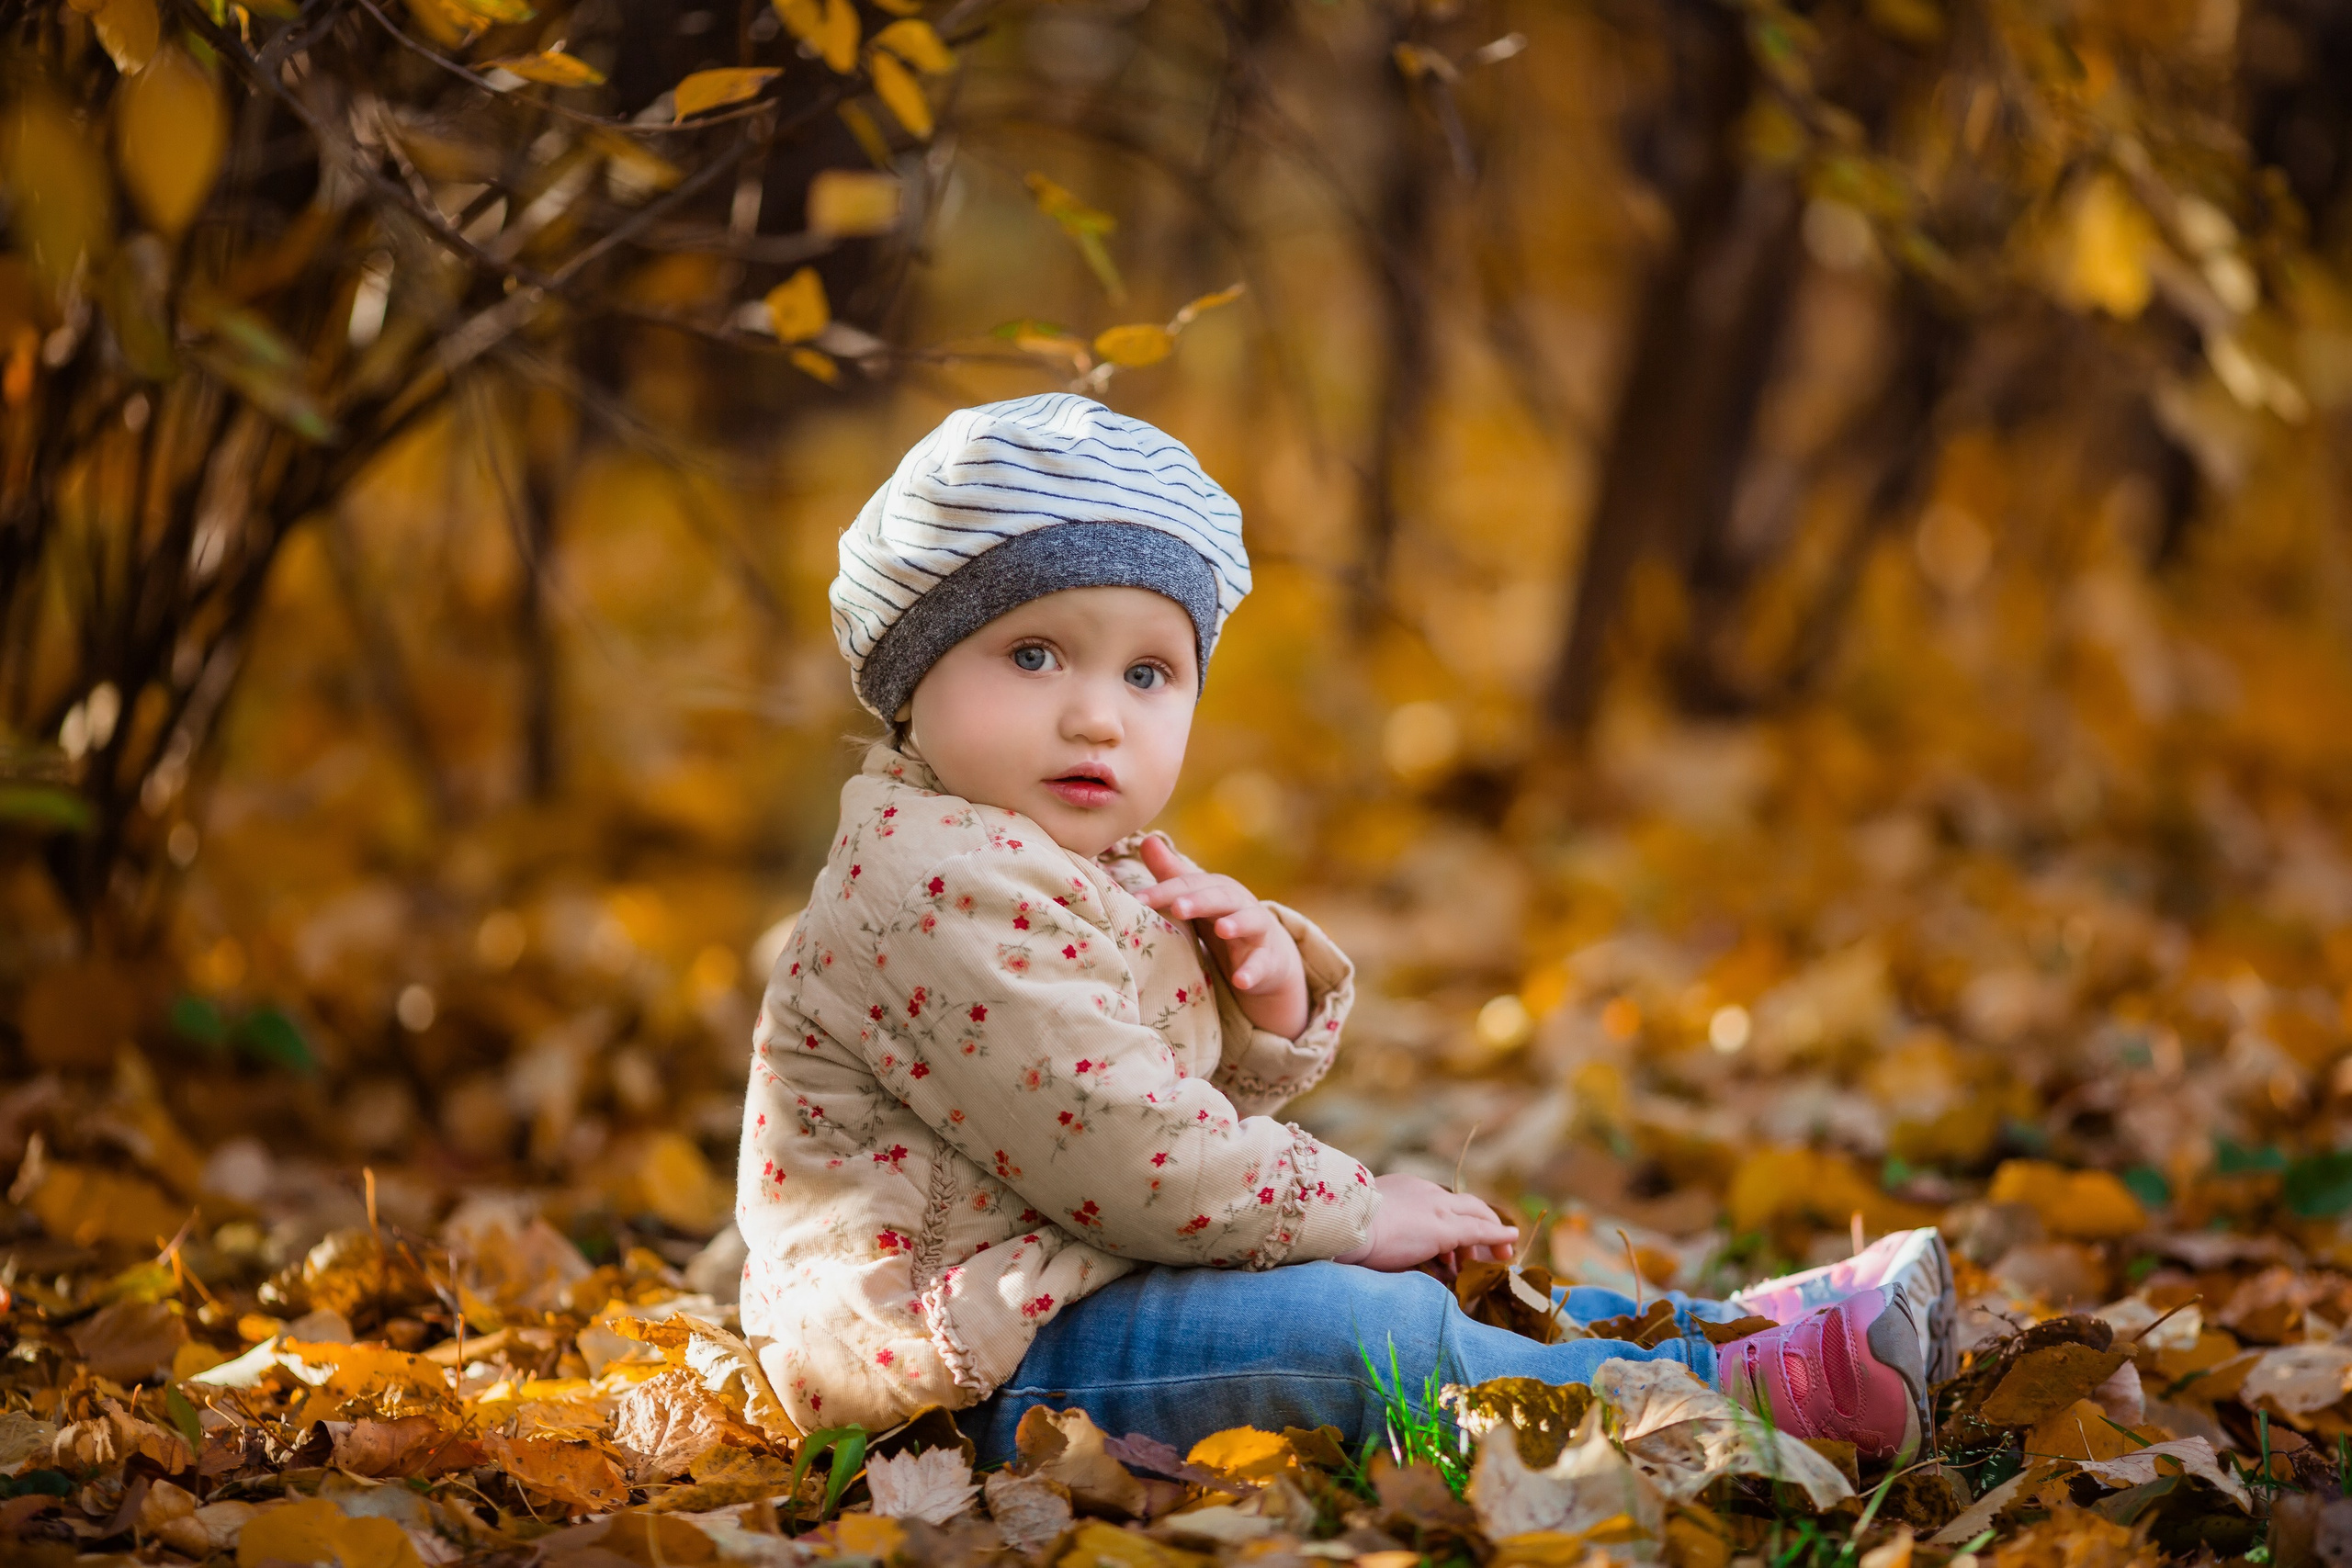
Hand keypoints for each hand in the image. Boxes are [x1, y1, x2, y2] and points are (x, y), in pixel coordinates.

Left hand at [1135, 835, 1309, 1038]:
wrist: (1267, 955)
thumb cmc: (1221, 920)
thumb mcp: (1198, 899)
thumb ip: (1172, 875)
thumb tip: (1147, 839)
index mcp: (1216, 889)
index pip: (1189, 885)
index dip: (1163, 892)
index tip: (1137, 900)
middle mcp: (1239, 904)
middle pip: (1220, 898)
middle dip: (1199, 901)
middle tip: (1178, 907)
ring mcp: (1257, 931)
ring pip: (1250, 922)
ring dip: (1237, 924)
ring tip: (1222, 929)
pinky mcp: (1268, 959)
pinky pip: (1261, 964)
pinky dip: (1252, 971)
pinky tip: (1240, 980)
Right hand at [1334, 1173, 1519, 1275]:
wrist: (1346, 1223)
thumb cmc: (1346, 1227)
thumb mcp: (1365, 1221)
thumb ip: (1380, 1225)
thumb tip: (1379, 1243)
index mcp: (1405, 1188)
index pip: (1439, 1202)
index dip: (1454, 1219)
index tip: (1457, 1241)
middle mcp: (1426, 1192)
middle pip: (1464, 1205)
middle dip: (1481, 1223)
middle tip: (1489, 1246)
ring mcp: (1437, 1209)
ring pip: (1476, 1217)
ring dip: (1490, 1236)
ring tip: (1501, 1254)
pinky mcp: (1445, 1229)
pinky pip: (1480, 1232)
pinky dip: (1498, 1236)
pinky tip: (1511, 1243)